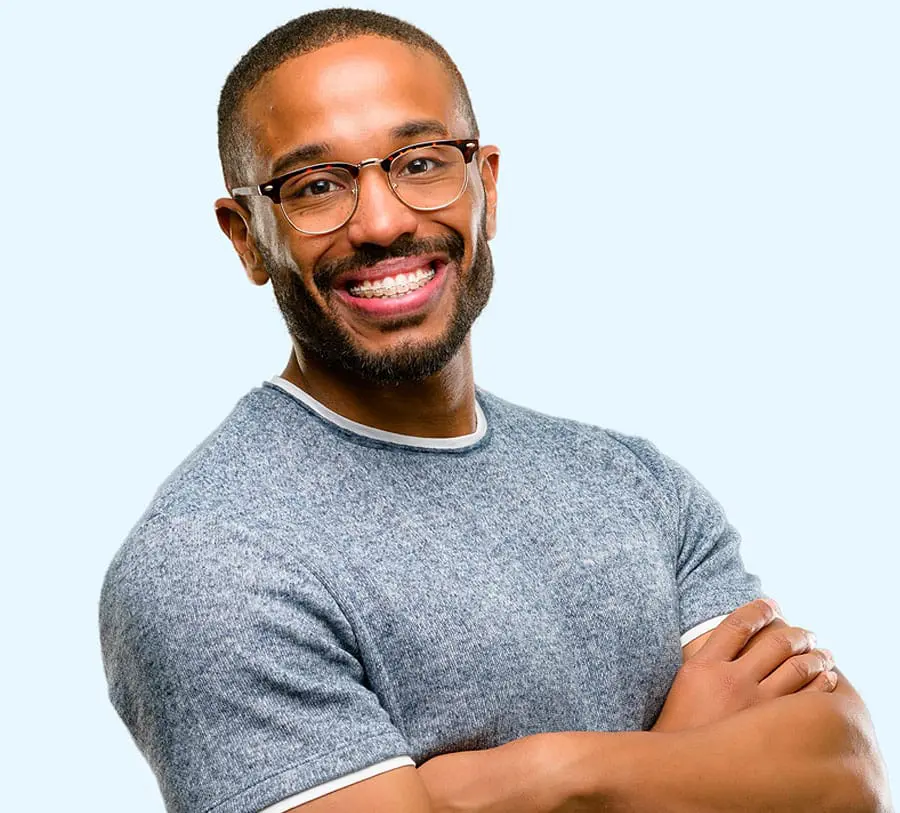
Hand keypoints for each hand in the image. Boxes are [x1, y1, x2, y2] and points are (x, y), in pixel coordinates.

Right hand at [652, 598, 837, 732]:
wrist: (679, 770)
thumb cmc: (681, 726)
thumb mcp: (684, 683)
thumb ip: (708, 658)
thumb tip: (736, 638)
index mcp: (703, 666)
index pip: (738, 624)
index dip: (758, 610)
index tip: (771, 605)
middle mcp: (730, 680)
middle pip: (775, 642)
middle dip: (797, 634)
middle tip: (806, 633)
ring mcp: (754, 705)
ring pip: (797, 667)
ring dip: (816, 655)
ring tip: (823, 653)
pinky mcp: (772, 730)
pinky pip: (808, 699)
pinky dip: (822, 684)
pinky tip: (827, 679)